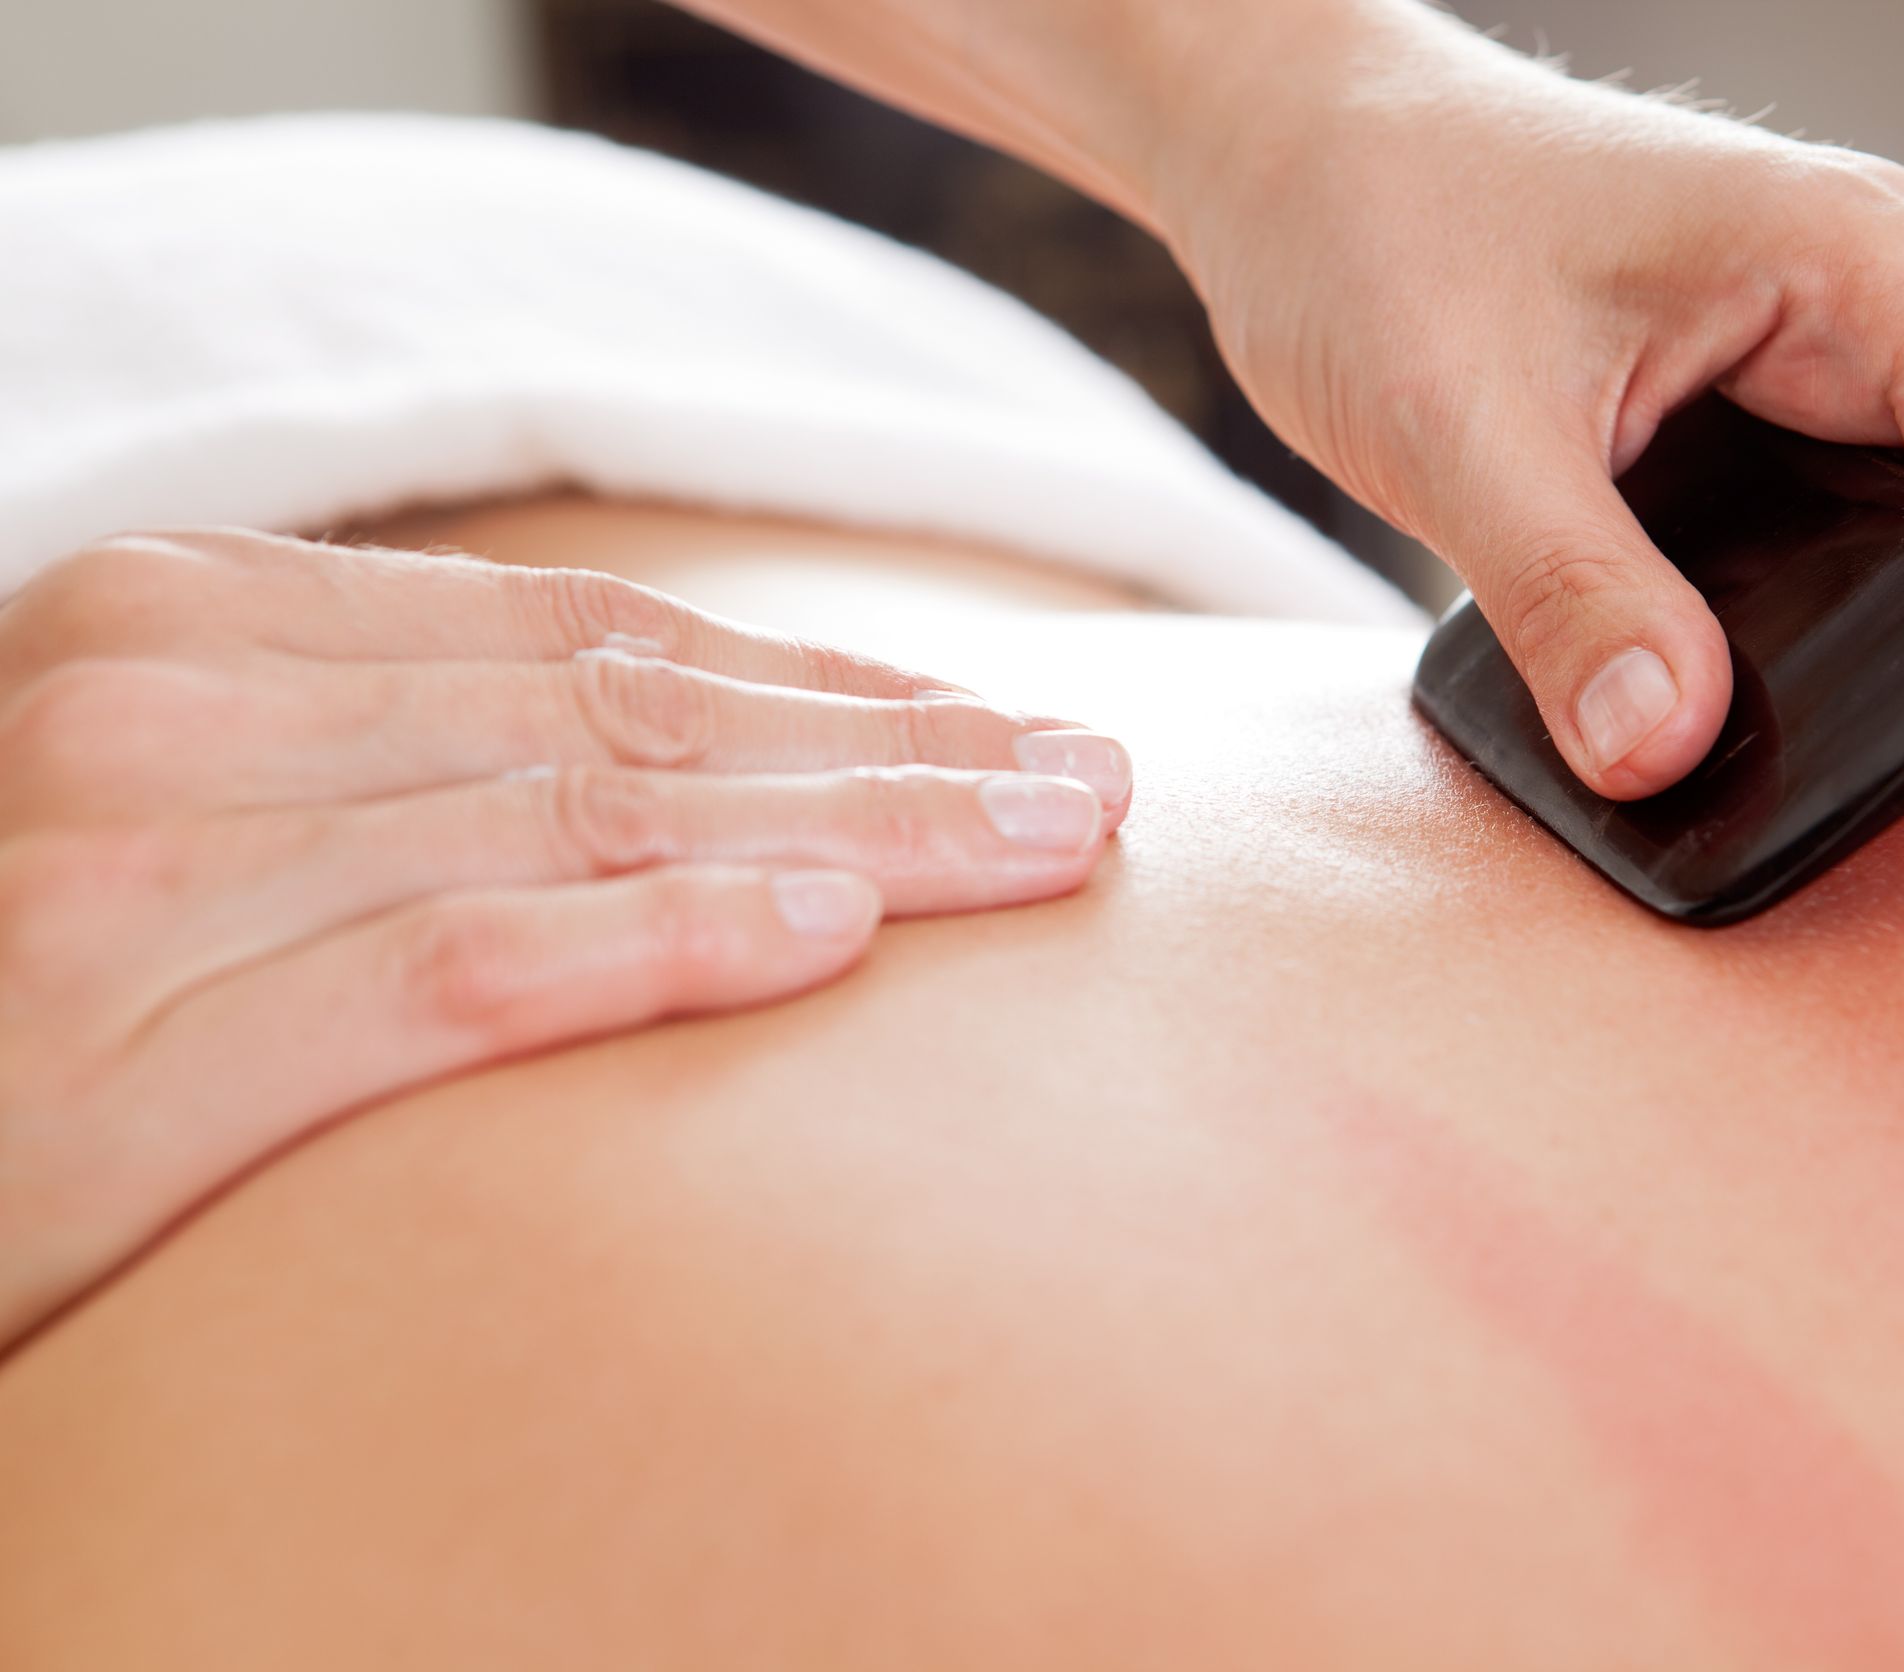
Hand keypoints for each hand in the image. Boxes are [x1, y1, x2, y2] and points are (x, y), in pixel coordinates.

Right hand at [0, 530, 1130, 1350]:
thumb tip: (715, 782)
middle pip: (625, 723)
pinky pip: (451, 972)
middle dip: (892, 758)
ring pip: (578, 823)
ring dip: (846, 839)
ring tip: (1044, 853)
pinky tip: (828, 941)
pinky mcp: (123, 1051)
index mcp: (189, 622)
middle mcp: (156, 705)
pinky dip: (654, 944)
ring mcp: (129, 868)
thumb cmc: (47, 995)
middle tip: (1094, 791)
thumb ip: (415, 770)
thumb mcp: (220, 824)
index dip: (830, 689)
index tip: (1010, 729)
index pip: (592, 644)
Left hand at [1155, 4, 1903, 796]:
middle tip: (1873, 777)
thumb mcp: (1456, 426)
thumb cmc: (1373, 222)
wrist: (1294, 151)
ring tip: (1809, 749)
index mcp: (1857, 263)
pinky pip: (1861, 529)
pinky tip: (1741, 688)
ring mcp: (1824, 355)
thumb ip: (1567, 594)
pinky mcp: (1763, 405)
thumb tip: (1667, 752)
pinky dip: (1835, 618)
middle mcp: (1873, 304)